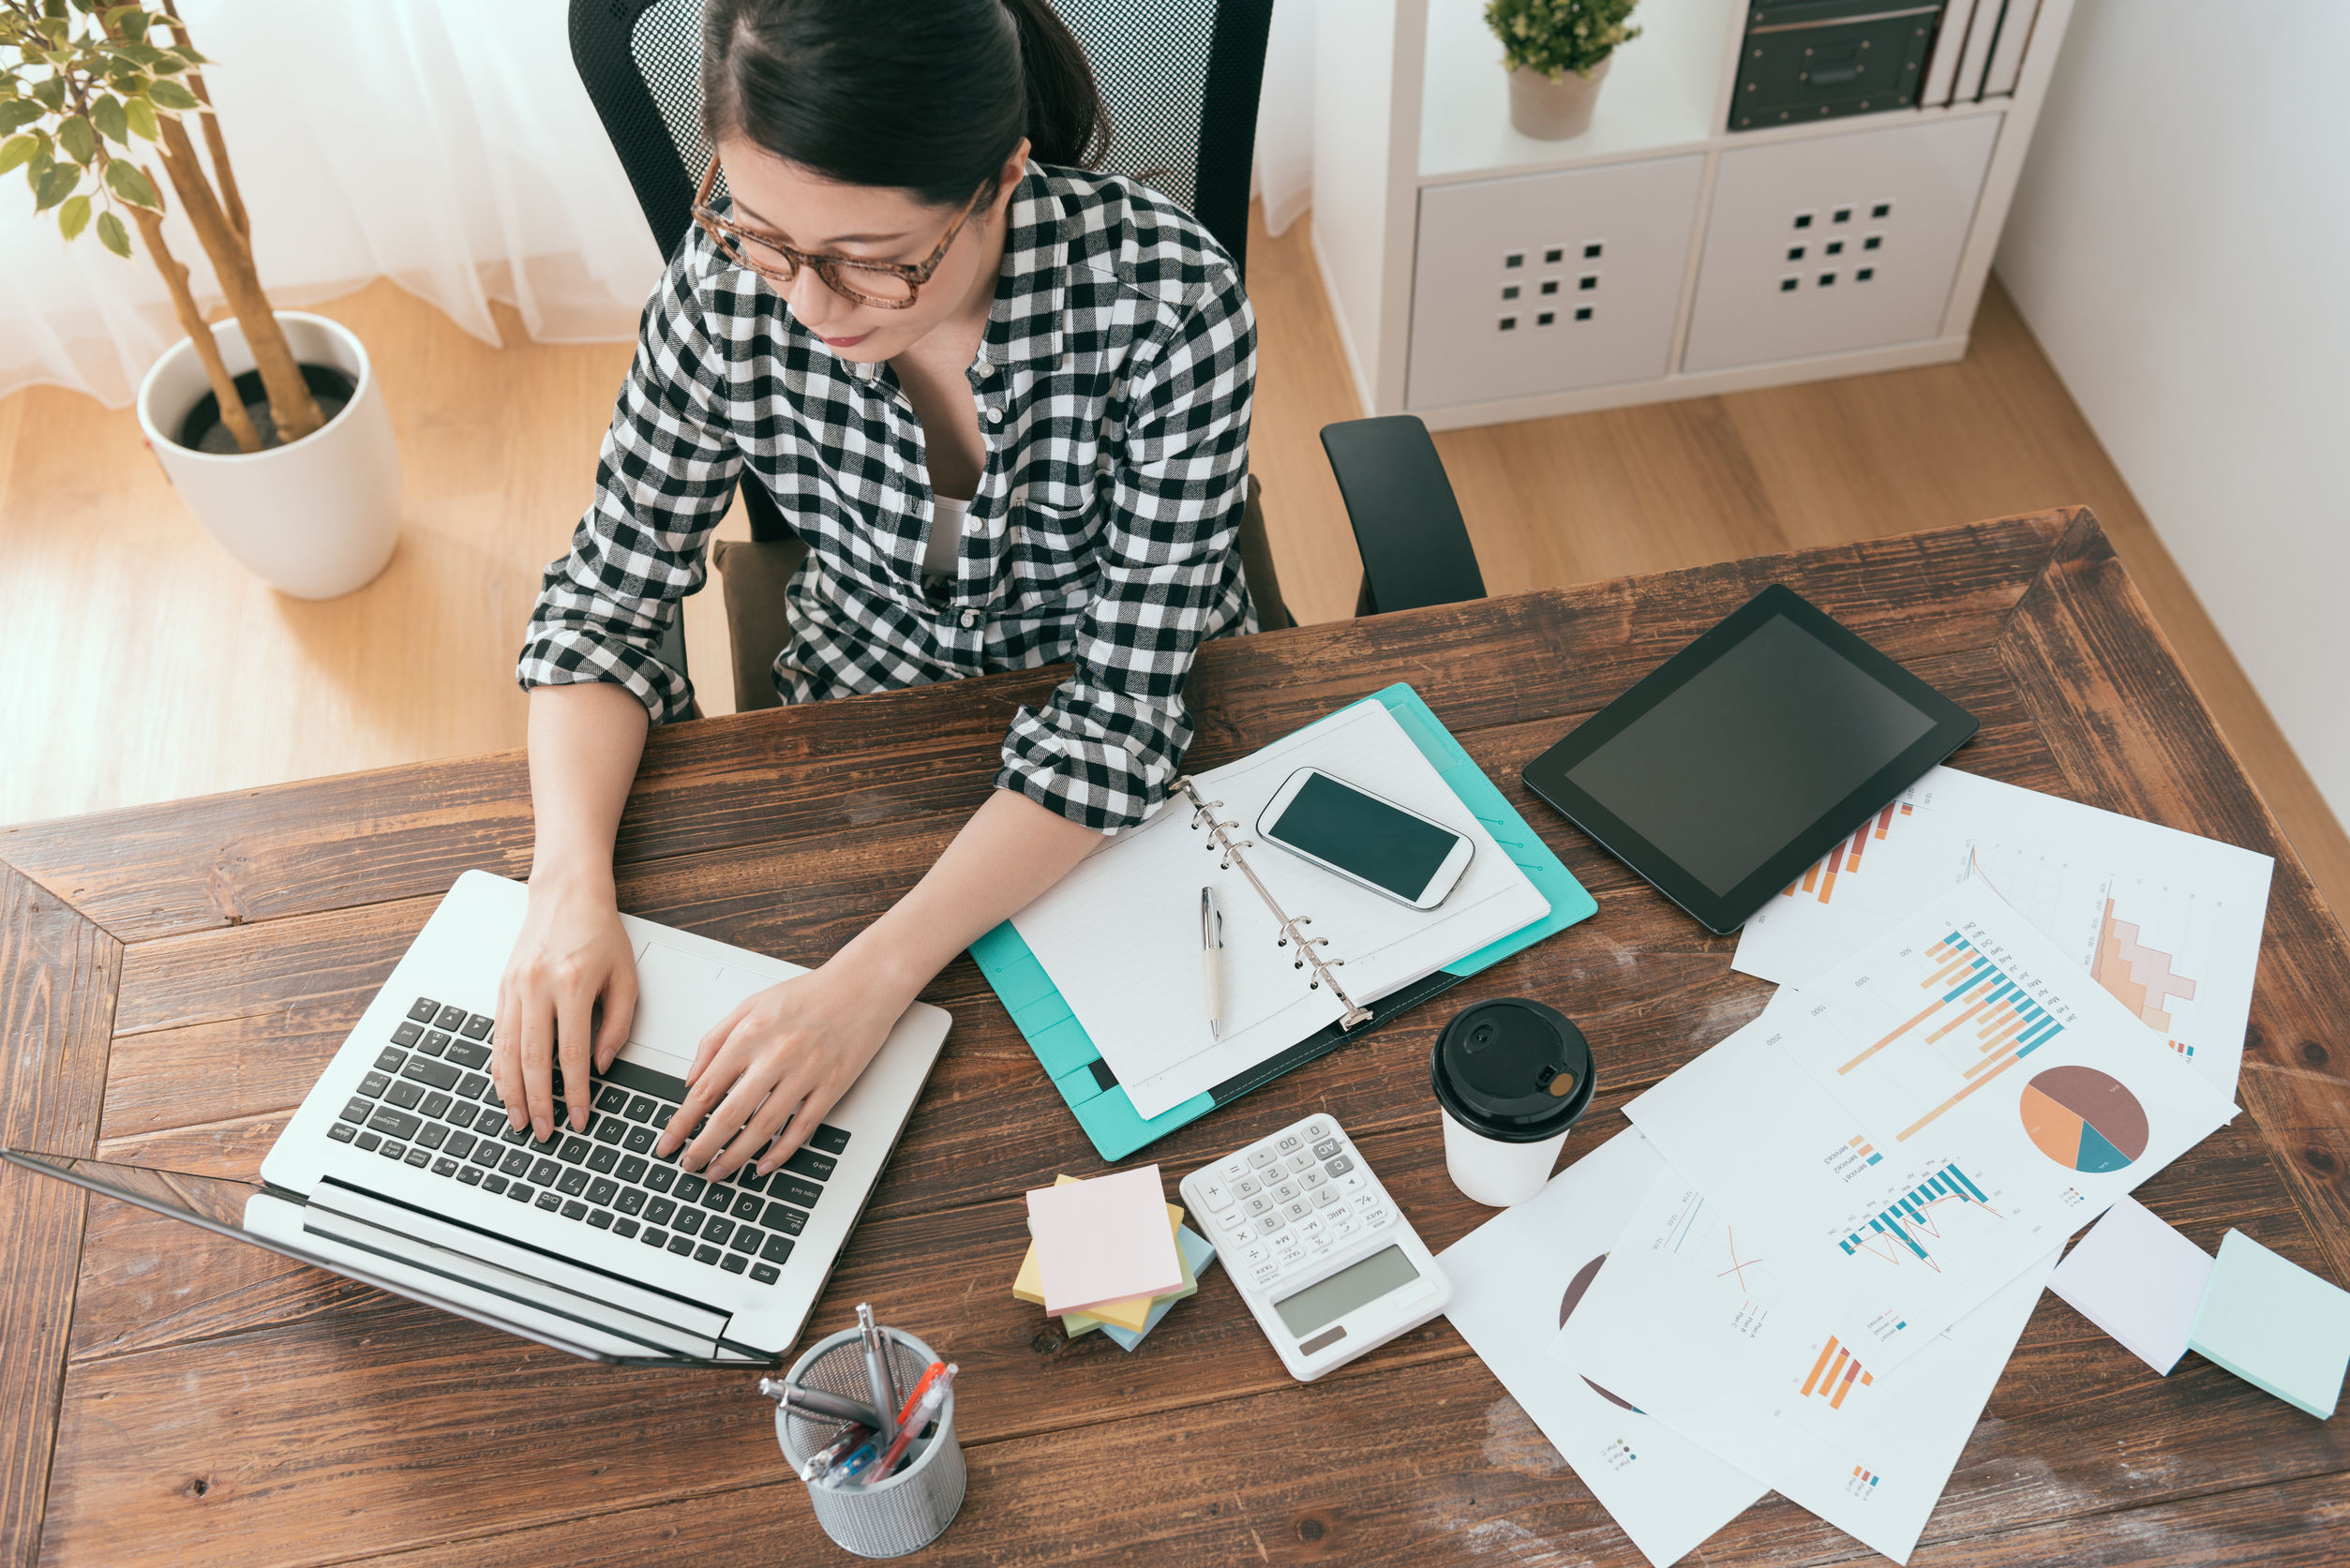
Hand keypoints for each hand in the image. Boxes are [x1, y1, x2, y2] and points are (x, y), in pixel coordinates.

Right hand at [493, 872, 638, 1141]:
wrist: (566, 896)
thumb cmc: (601, 934)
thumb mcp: (625, 977)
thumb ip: (616, 1023)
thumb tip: (600, 1066)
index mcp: (572, 984)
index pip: (571, 1054)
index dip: (574, 1092)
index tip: (579, 1118)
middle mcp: (537, 987)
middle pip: (532, 1059)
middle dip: (539, 1102)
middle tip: (545, 1132)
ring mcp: (514, 988)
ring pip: (507, 1051)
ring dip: (512, 1092)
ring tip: (519, 1120)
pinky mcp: (503, 988)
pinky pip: (497, 1036)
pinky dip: (499, 1067)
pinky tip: (504, 1089)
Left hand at [654, 957, 911, 1179]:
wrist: (862, 986)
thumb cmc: (807, 995)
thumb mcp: (750, 1005)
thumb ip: (714, 1040)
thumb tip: (691, 1078)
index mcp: (749, 1035)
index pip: (705, 1089)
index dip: (681, 1122)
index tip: (667, 1142)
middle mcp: (775, 1056)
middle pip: (729, 1115)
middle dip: (703, 1147)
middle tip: (689, 1165)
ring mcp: (805, 1073)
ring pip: (763, 1127)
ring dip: (736, 1156)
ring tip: (719, 1171)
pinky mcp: (832, 1086)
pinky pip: (802, 1127)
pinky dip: (781, 1152)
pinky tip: (764, 1165)